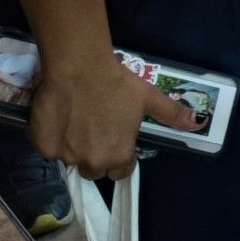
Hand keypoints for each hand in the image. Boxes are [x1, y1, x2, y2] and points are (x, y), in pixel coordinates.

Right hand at [31, 47, 199, 180]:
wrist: (79, 68)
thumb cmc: (118, 84)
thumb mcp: (150, 98)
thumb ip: (172, 115)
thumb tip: (197, 124)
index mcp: (118, 156)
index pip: (120, 171)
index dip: (120, 158)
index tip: (117, 142)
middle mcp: (91, 162)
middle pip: (95, 169)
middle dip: (97, 155)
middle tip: (96, 130)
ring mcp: (65, 156)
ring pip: (71, 159)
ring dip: (75, 147)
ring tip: (78, 121)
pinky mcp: (43, 147)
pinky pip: (49, 149)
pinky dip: (53, 139)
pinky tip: (60, 118)